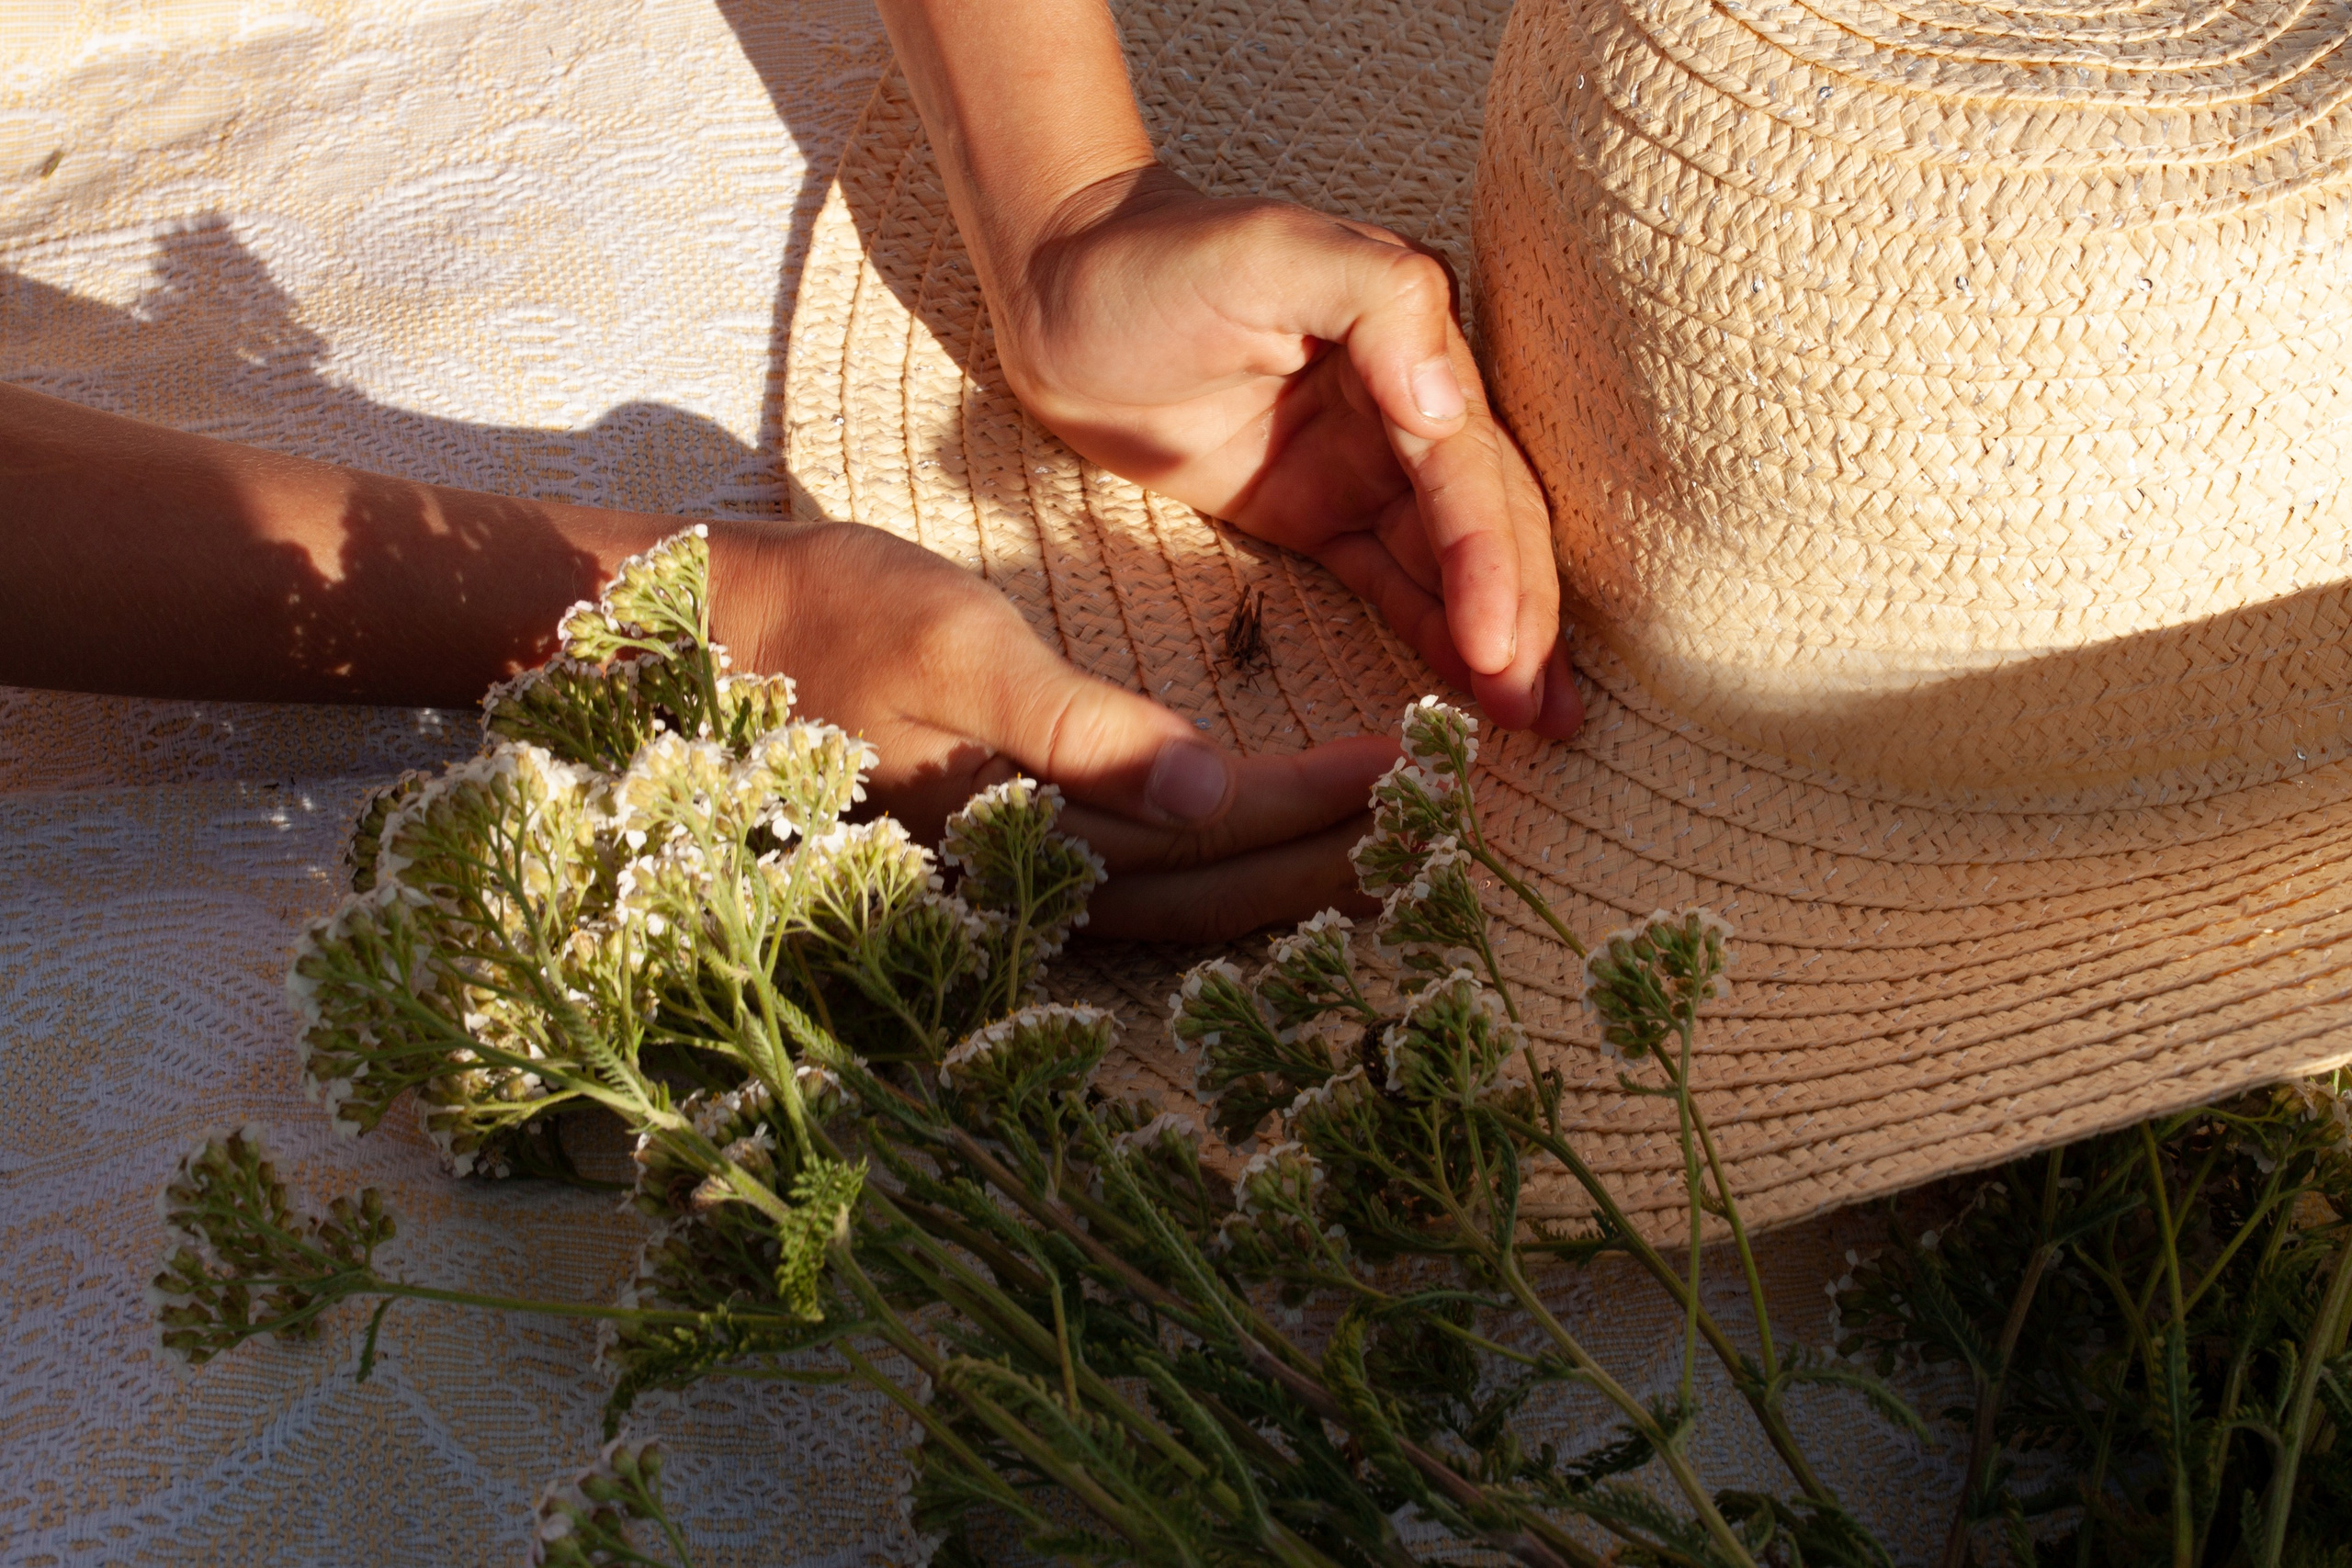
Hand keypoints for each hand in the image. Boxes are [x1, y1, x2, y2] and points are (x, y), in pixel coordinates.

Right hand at [711, 522, 1399, 942]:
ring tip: (1399, 851)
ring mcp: (1021, 887)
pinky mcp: (1011, 863)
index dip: (1325, 800)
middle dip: (1341, 857)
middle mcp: (1037, 884)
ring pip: (1196, 905)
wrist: (717, 644)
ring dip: (1299, 880)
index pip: (1220, 826)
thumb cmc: (837, 618)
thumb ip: (1083, 732)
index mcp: (1032, 827)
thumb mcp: (959, 649)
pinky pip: (1153, 892)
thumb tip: (1207, 795)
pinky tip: (1281, 855)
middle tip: (1451, 822)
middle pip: (1225, 888)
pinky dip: (1232, 877)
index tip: (1418, 761)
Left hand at [992, 167, 1581, 739]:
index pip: (1471, 474)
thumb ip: (1379, 301)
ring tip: (1535, 720)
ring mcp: (1359, 464)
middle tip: (1547, 716)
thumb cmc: (1158, 257)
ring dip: (1497, 638)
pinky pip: (1389, 578)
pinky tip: (1471, 683)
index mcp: (1412, 344)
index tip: (1501, 651)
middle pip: (1487, 526)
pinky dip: (1433, 629)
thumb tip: (1449, 406)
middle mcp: (1405, 407)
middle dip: (1523, 621)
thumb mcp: (1272, 251)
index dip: (1494, 567)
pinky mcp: (1312, 509)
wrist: (1058, 286)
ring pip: (1451, 563)